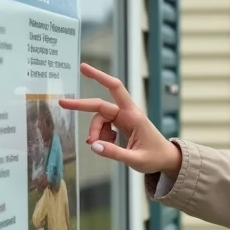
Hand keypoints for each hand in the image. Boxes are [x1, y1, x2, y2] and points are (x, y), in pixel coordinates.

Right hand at [59, 63, 182, 176]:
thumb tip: (93, 146)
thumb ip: (114, 153)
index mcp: (133, 115)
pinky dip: (100, 137)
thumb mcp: (135, 159)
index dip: (99, 77)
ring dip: (95, 133)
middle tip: (62, 103)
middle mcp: (127, 114)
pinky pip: (103, 128)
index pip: (115, 89)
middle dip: (81, 106)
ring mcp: (123, 119)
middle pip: (100, 107)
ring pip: (99, 120)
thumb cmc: (155, 158)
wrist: (166, 160)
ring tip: (98, 146)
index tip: (84, 68)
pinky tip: (106, 146)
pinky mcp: (121, 125)